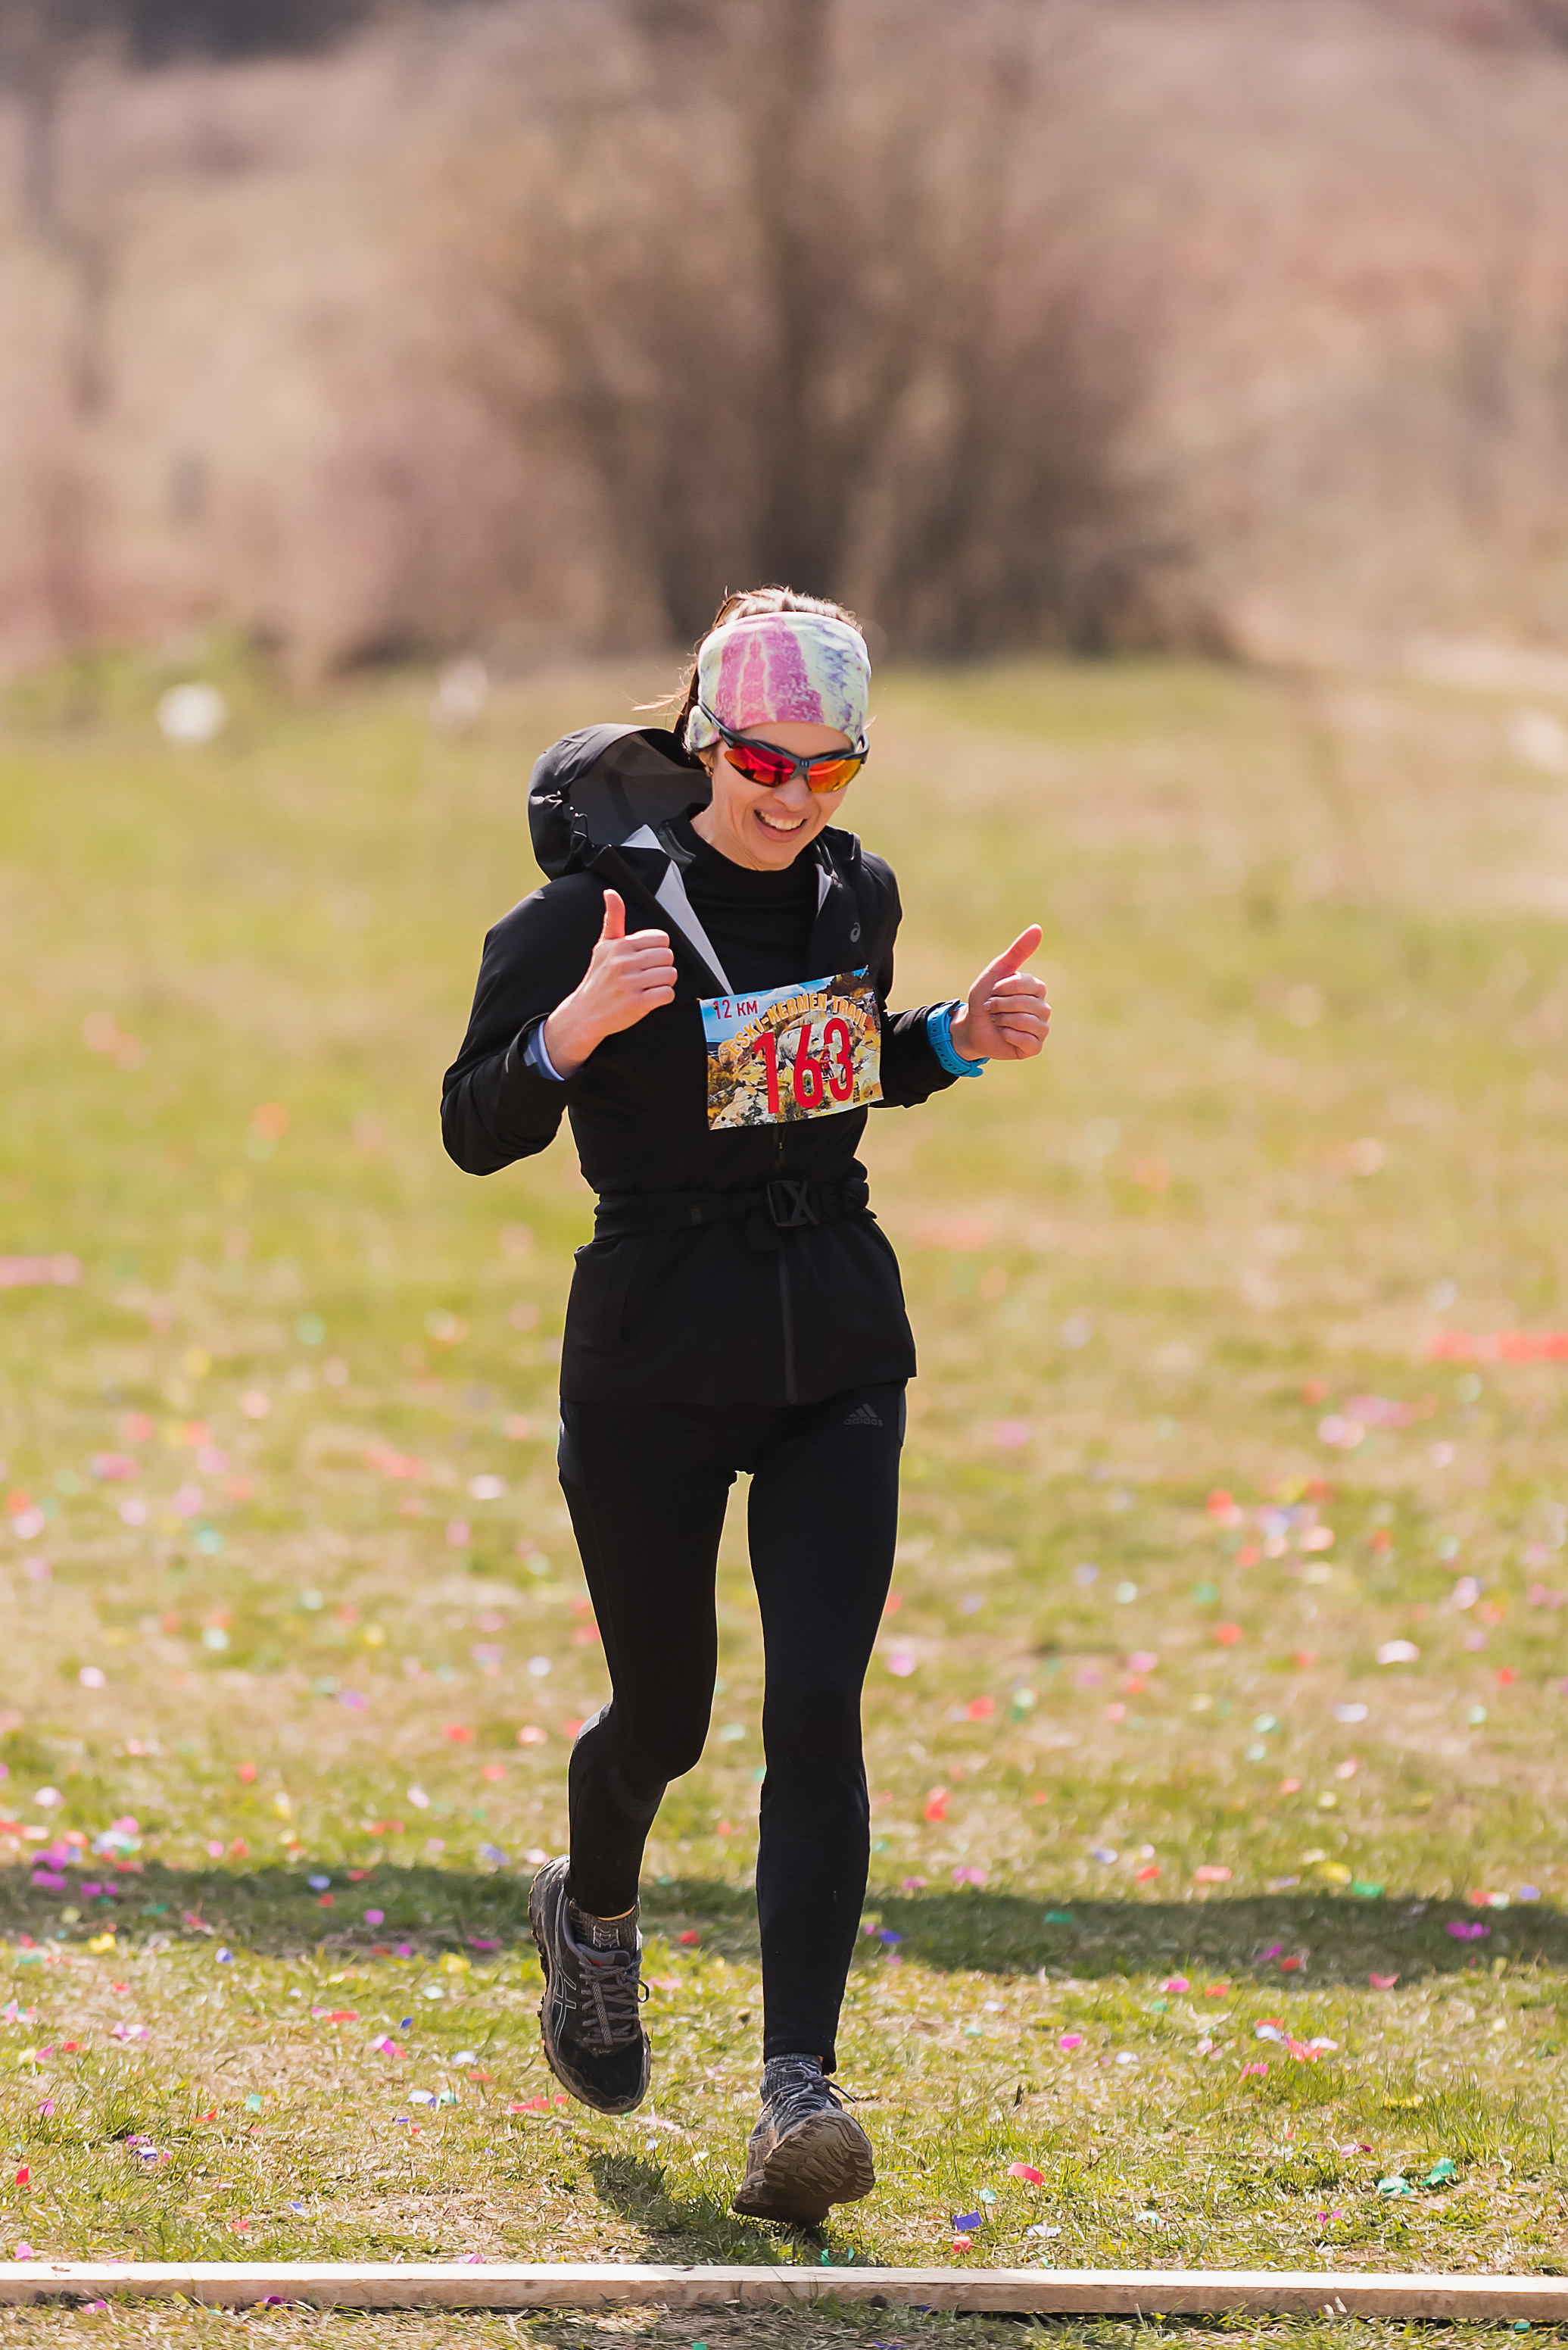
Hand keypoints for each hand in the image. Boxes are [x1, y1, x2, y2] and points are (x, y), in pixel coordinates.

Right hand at [541, 889, 677, 1077]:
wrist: (585, 1013)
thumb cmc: (598, 978)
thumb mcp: (603, 946)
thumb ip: (613, 919)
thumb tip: (611, 892)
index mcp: (619, 946)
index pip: (661, 938)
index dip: (658, 949)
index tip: (647, 959)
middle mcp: (623, 963)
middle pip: (668, 956)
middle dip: (662, 966)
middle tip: (648, 975)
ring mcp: (630, 984)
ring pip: (671, 975)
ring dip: (665, 982)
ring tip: (650, 986)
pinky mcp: (637, 1004)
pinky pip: (668, 994)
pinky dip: (664, 997)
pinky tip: (650, 998)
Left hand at [948, 924, 1049, 1063]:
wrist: (970, 1026)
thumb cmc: (984, 997)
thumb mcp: (998, 971)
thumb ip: (1018, 951)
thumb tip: (1038, 928)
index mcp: (1037, 989)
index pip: (1029, 985)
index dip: (1005, 988)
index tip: (993, 991)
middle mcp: (1043, 1008)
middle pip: (1028, 1004)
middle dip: (1001, 1005)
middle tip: (991, 1008)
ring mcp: (1041, 1029)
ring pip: (1028, 1022)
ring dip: (1004, 1020)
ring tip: (997, 1021)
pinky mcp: (1034, 1047)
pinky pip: (1028, 1041)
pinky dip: (1009, 1036)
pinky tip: (1004, 1035)